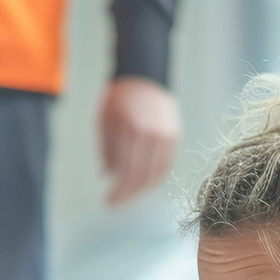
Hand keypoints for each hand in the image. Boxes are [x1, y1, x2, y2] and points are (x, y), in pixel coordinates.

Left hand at [99, 76, 179, 206]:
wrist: (143, 76)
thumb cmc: (119, 98)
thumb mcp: (105, 123)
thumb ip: (107, 152)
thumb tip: (108, 176)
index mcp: (133, 132)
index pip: (128, 173)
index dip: (119, 193)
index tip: (109, 203)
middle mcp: (153, 136)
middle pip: (143, 177)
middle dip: (128, 194)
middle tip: (116, 203)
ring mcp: (167, 136)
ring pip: (157, 174)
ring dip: (142, 189)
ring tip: (128, 195)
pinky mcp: (174, 136)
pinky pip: (166, 165)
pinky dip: (155, 178)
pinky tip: (144, 184)